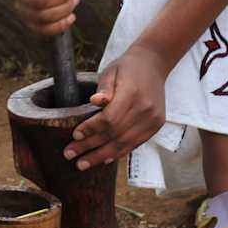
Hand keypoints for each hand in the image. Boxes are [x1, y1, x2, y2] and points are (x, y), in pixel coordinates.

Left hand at [62, 44, 166, 169]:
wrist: (153, 64)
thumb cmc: (127, 67)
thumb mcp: (111, 71)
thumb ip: (103, 88)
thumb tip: (94, 101)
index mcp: (132, 93)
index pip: (109, 118)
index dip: (91, 129)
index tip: (74, 136)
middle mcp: (145, 109)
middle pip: (115, 134)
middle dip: (90, 147)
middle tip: (70, 155)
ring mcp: (152, 119)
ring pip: (125, 143)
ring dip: (102, 155)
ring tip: (83, 163)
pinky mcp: (156, 125)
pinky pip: (135, 143)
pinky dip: (119, 152)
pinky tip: (104, 159)